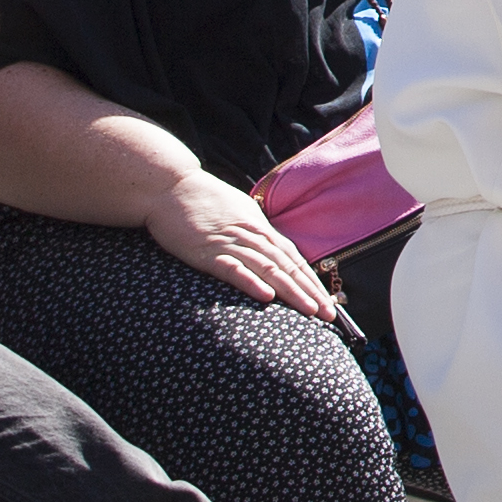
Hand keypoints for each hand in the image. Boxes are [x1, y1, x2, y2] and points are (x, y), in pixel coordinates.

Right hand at [151, 170, 342, 321]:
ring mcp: (232, 243)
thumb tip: (271, 254)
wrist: (171, 186)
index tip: (328, 301)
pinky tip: (266, 297)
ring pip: (269, 270)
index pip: (294, 259)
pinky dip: (251, 283)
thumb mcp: (238, 217)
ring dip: (291, 291)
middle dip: (310, 292)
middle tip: (329, 314)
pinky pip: (233, 269)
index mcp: (261, 229)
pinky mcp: (208, 251)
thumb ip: (255, 236)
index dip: (312, 281)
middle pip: (288, 267)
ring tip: (310, 310)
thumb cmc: (204, 203)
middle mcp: (253, 236)